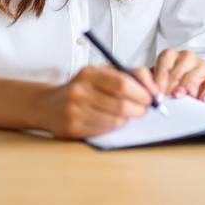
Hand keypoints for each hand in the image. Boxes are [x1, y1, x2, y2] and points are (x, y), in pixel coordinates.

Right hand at [38, 65, 153, 138]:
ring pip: (114, 120)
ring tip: (127, 114)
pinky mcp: (72, 128)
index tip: (152, 97)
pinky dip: (114, 127)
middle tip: (144, 109)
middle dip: (139, 109)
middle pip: (121, 105)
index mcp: (89, 73)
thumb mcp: (103, 73)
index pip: (123, 83)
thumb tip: (155, 89)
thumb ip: (130, 75)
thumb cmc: (84, 87)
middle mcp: (79, 91)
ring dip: (127, 119)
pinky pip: (103, 131)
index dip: (142, 92)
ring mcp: (74, 111)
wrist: (49, 104)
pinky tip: (112, 121)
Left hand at [152, 49, 204, 100]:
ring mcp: (201, 64)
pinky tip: (203, 99)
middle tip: (169, 97)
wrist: (189, 81)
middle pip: (179, 71)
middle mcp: (186, 56)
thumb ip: (152, 83)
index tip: (157, 94)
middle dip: (172, 86)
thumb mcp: (158, 78)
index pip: (164, 62)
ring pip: (194, 75)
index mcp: (170, 55)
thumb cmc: (170, 80)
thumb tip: (148, 93)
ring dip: (187, 87)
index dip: (160, 79)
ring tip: (183, 97)